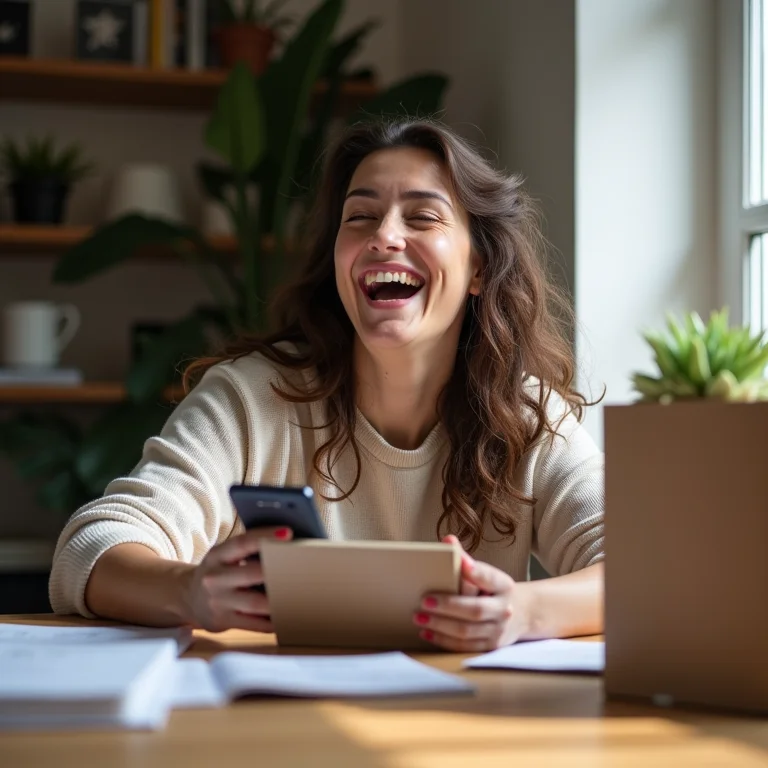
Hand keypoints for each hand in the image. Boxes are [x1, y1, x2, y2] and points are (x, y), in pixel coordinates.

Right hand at [181, 526, 291, 632]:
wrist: (187, 596)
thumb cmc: (219, 570)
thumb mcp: (225, 556)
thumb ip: (247, 550)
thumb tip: (287, 546)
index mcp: (217, 555)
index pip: (243, 542)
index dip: (266, 536)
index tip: (289, 532)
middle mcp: (215, 577)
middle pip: (251, 574)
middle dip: (278, 572)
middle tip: (303, 569)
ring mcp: (218, 601)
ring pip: (255, 603)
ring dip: (280, 600)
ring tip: (302, 595)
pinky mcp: (222, 621)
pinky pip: (253, 624)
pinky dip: (273, 621)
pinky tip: (289, 615)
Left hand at [414, 535, 530, 651]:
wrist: (522, 613)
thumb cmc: (494, 590)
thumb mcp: (487, 573)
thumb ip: (466, 560)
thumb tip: (447, 540)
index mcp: (504, 585)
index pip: (489, 577)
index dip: (476, 571)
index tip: (462, 563)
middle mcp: (504, 609)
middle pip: (475, 610)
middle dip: (448, 606)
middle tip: (424, 600)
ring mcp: (499, 631)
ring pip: (466, 631)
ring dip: (440, 625)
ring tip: (419, 616)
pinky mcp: (490, 647)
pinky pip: (464, 646)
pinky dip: (443, 640)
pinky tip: (426, 632)